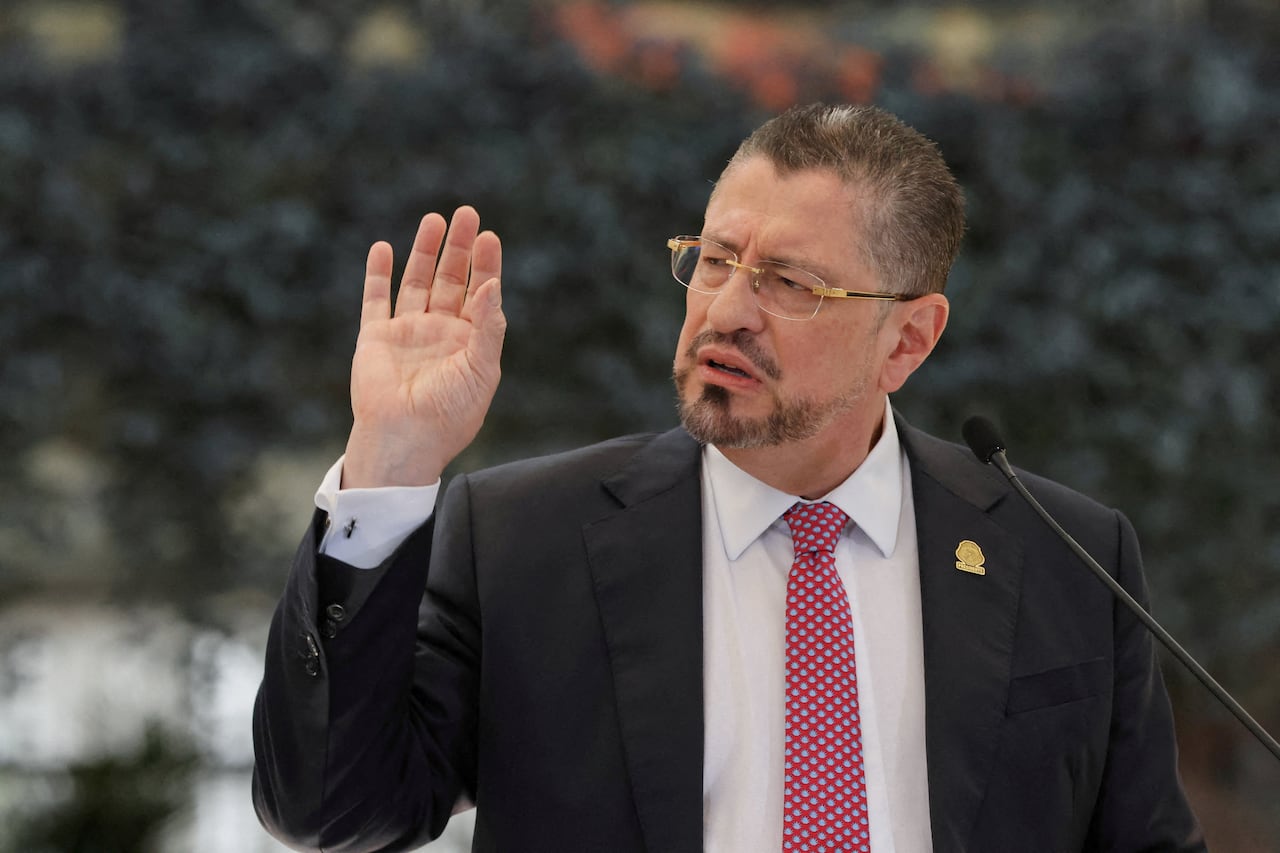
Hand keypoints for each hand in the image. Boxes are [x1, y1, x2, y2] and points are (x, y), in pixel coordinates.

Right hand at [341, 207, 505, 487]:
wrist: (405, 440)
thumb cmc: (450, 414)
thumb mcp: (481, 369)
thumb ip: (489, 327)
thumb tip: (492, 284)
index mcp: (470, 341)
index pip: (481, 293)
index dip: (486, 264)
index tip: (489, 237)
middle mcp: (440, 332)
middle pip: (451, 279)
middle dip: (459, 248)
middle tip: (467, 213)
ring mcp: (407, 333)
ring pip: (416, 281)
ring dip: (424, 251)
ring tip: (434, 219)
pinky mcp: (376, 338)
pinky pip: (376, 300)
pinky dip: (377, 274)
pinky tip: (383, 247)